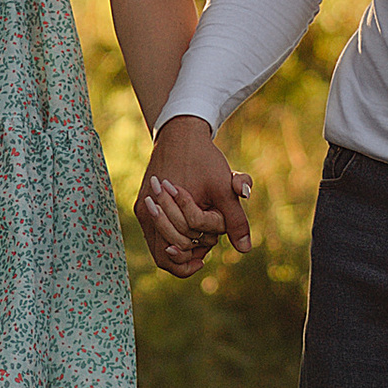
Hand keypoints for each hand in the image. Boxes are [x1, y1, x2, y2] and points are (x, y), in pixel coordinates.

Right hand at [135, 115, 252, 278]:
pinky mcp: (142, 204)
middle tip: (207, 241)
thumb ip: (235, 220)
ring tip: (200, 236)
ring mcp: (142, 209)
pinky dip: (172, 236)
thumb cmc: (204, 160)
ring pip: (158, 247)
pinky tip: (190, 227)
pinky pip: (155, 234)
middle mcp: (147, 212)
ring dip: (180, 246)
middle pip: (166, 254)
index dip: (198, 251)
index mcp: (164, 209)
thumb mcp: (224, 189)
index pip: (179, 248)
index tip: (211, 245)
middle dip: (189, 251)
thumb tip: (245, 250)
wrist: (181, 133)